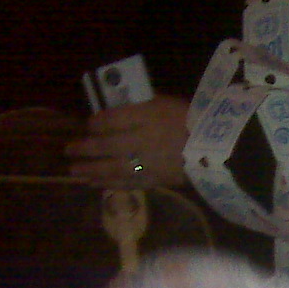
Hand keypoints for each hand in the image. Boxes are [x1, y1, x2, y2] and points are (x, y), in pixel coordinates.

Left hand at [65, 94, 190, 187]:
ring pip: (114, 168)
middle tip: (68, 151)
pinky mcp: (157, 180)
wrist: (220, 149)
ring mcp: (150, 163)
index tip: (89, 125)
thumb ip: (141, 108)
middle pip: (109, 145)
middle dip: (86, 148)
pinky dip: (111, 184)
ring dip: (92, 170)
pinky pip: (129, 183)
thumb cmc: (194, 119)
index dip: (97, 122)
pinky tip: (96, 184)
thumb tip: (115, 116)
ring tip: (74, 172)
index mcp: (149, 116)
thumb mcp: (166, 103)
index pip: (114, 119)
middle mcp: (145, 140)